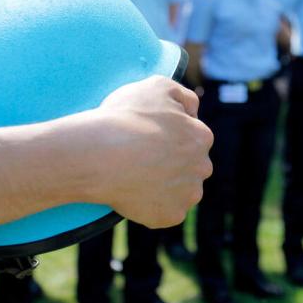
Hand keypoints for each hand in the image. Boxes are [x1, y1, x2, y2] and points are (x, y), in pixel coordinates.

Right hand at [57, 76, 213, 227]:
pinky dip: (152, 206)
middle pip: (190, 166)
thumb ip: (184, 96)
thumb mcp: (158, 86)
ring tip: (137, 177)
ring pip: (181, 190)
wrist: (100, 154)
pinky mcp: (170, 216)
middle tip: (143, 158)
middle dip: (173, 162)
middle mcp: (202, 167)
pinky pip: (165, 212)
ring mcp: (187, 194)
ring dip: (166, 185)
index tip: (149, 137)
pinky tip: (134, 193)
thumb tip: (193, 110)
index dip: (170, 136)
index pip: (193, 137)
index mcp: (202, 137)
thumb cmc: (127, 117)